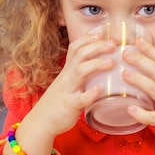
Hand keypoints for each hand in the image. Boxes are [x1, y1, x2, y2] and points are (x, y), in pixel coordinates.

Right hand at [3, 32, 116, 154]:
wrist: (41, 121)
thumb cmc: (58, 102)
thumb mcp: (67, 83)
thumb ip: (80, 75)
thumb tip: (99, 66)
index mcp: (67, 71)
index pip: (75, 48)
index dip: (87, 38)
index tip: (101, 33)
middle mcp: (67, 77)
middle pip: (80, 55)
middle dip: (97, 46)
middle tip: (113, 43)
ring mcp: (68, 90)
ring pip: (80, 71)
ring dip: (96, 64)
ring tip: (111, 62)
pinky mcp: (70, 105)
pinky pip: (80, 98)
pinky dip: (90, 93)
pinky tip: (100, 90)